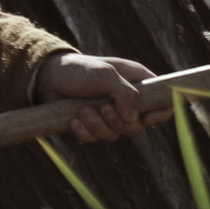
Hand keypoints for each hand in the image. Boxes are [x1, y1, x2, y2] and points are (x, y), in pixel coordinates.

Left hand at [36, 53, 166, 142]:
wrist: (47, 78)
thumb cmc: (79, 70)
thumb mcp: (105, 74)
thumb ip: (125, 94)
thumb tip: (135, 119)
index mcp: (138, 84)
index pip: (162, 103)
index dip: (161, 114)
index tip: (147, 118)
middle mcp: (127, 102)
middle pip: (137, 127)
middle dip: (118, 122)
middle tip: (103, 108)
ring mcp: (110, 115)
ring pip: (115, 135)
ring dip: (98, 125)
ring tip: (82, 110)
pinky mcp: (92, 125)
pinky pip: (95, 139)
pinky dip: (85, 132)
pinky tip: (74, 120)